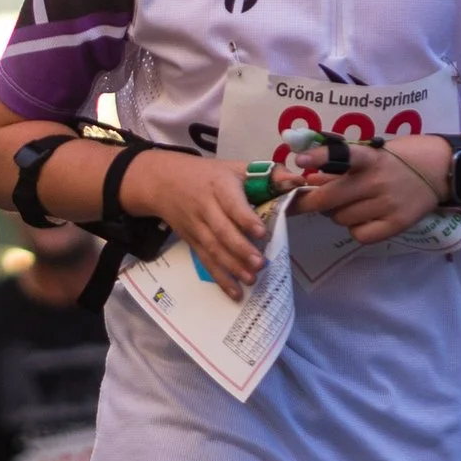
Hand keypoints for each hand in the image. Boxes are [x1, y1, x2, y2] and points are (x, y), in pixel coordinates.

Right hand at [131, 149, 273, 298]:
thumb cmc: (208, 174)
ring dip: (232, 267)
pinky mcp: (191, 242)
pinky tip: (235, 293)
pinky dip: (219, 279)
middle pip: (222, 231)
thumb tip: (297, 182)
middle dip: (241, 249)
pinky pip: (206, 261)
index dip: (246, 219)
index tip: (262, 233)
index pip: (232, 204)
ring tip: (252, 280)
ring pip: (213, 250)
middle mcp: (205, 207)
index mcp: (219, 186)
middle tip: (260, 264)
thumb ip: (269, 175)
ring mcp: (196, 227)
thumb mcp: (236, 167)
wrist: (163, 181)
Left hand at [291, 136, 448, 244]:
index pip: (343, 156)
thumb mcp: (375, 151)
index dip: (320, 158)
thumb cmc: (402, 157)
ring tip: (350, 204)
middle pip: (329, 199)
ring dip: (337, 213)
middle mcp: (377, 182)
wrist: (442, 170)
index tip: (301, 161)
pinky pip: (360, 234)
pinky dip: (355, 228)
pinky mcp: (396, 224)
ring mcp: (387, 205)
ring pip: (341, 219)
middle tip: (302, 202)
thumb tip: (312, 179)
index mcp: (371, 158)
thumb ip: (346, 165)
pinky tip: (363, 219)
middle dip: (308, 202)